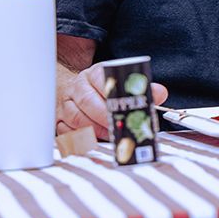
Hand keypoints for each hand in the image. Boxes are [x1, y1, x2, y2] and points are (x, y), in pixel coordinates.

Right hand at [55, 62, 169, 140]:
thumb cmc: (102, 89)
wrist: (75, 90)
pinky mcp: (59, 121)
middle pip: (88, 102)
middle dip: (105, 118)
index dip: (114, 95)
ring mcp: (66, 104)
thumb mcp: (120, 82)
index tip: (125, 107)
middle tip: (119, 127)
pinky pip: (66, 133)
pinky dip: (81, 140)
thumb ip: (140, 87)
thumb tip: (159, 93)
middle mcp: (77, 88)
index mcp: (93, 74)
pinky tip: (93, 143)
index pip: (101, 80)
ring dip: (95, 130)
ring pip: (77, 119)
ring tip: (110, 136)